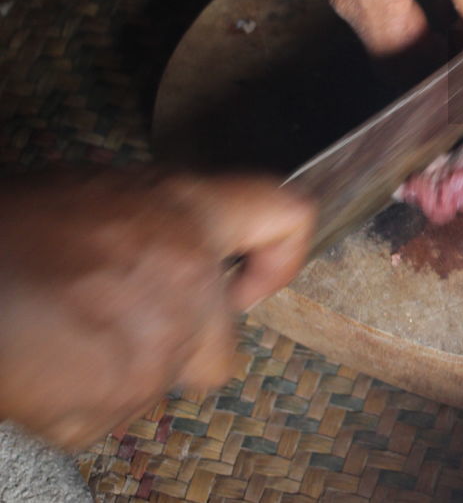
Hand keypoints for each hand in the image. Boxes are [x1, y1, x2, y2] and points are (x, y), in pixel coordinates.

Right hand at [0, 169, 312, 448]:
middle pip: (222, 342)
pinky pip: (112, 415)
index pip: (284, 215)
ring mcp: (159, 344)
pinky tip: (43, 366)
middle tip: (113, 322)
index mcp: (185, 213)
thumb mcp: (99, 197)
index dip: (283, 254)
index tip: (256, 281)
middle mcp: (189, 278)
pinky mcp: (120, 397)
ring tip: (63, 337)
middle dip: (178, 345)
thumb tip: (182, 256)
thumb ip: (161, 228)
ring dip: (124, 372)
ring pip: (166, 382)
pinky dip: (80, 402)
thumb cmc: (9, 231)